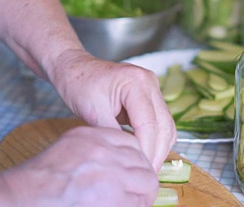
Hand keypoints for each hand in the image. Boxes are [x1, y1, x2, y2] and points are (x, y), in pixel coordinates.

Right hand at [1, 125, 158, 205]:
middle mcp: (104, 151)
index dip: (135, 161)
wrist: (17, 199)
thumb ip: (93, 151)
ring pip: (147, 182)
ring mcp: (110, 174)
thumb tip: (117, 164)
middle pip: (143, 162)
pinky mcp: (112, 198)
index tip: (133, 173)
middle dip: (144, 179)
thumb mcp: (67, 149)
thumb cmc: (35, 181)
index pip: (131, 142)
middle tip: (138, 194)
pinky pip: (138, 202)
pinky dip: (137, 206)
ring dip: (143, 195)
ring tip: (134, 203)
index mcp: (92, 136)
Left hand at [48, 49, 176, 170]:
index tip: (139, 170)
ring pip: (167, 125)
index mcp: (136, 83)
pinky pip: (161, 122)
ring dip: (160, 148)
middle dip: (157, 153)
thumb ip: (111, 134)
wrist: (75, 69)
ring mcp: (153, 88)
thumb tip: (126, 158)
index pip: (149, 124)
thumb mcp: (91, 112)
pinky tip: (146, 153)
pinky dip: (157, 139)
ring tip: (147, 168)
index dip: (147, 151)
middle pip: (164, 125)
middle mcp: (150, 83)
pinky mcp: (151, 96)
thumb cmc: (78, 85)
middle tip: (146, 175)